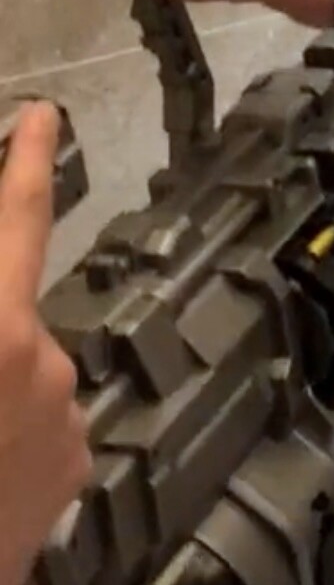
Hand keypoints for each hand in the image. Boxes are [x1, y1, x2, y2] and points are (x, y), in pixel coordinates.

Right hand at [0, 104, 90, 584]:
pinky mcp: (75, 468)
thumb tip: (3, 280)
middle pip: (3, 313)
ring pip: (18, 371)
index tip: (44, 116)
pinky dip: (7, 429)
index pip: (15, 222)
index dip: (25, 162)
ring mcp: (67, 420)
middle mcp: (46, 364)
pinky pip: (38, 422)